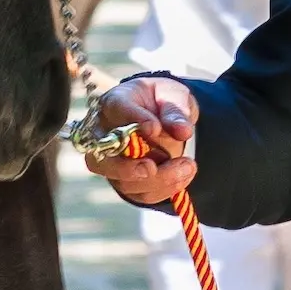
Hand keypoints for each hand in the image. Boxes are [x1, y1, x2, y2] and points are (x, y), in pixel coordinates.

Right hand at [82, 76, 197, 205]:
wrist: (164, 115)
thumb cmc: (162, 100)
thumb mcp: (173, 95)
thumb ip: (176, 110)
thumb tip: (183, 131)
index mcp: (115, 102)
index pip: (116, 109)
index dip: (133, 120)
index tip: (155, 128)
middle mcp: (104, 134)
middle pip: (101, 158)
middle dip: (126, 168)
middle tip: (152, 168)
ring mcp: (111, 162)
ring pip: (123, 182)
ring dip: (158, 179)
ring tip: (189, 165)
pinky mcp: (125, 182)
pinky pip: (141, 194)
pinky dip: (165, 189)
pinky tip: (184, 175)